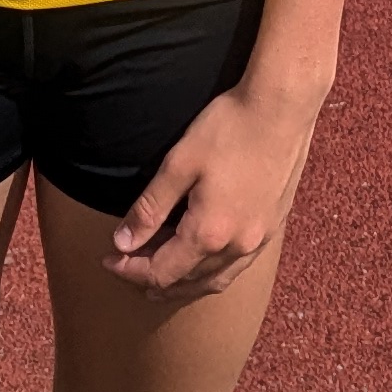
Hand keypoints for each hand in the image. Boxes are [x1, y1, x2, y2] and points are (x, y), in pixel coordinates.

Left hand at [105, 70, 326, 294]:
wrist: (282, 108)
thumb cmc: (229, 129)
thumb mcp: (178, 164)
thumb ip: (150, 209)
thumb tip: (123, 242)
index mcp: (209, 234)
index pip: (162, 272)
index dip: (130, 270)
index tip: (109, 260)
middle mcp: (237, 247)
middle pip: (188, 283)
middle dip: (154, 281)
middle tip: (128, 268)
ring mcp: (259, 240)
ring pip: (216, 280)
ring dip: (185, 283)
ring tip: (162, 277)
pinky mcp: (273, 227)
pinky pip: (237, 266)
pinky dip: (213, 272)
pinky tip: (204, 259)